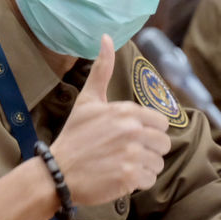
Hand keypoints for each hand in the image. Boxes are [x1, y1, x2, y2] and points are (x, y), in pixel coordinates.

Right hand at [51, 34, 171, 206]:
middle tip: (127, 154)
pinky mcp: (129, 178)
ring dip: (144, 167)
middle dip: (149, 150)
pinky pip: (149, 180)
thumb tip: (107, 36)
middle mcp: (132, 131)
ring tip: (122, 166)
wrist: (57, 172)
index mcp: (126, 111)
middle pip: (164, 144)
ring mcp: (131, 155)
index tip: (131, 138)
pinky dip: (137, 183)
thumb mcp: (88, 100)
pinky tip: (120, 178)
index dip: (149, 132)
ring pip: (158, 163)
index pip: (162, 123)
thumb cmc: (75, 136)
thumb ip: (102, 69)